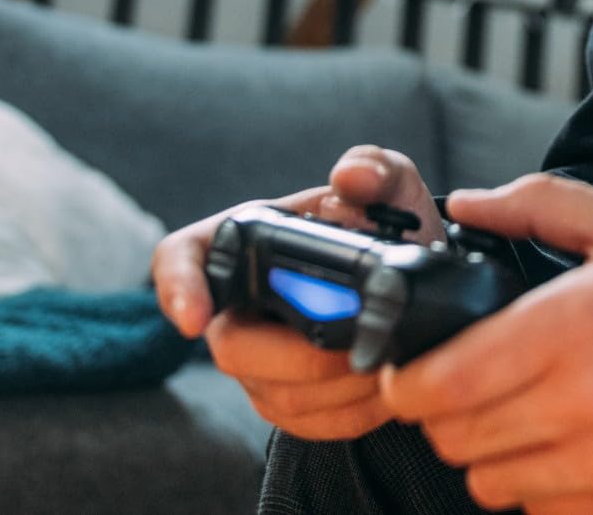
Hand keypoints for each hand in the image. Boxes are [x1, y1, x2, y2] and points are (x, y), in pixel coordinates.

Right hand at [150, 145, 444, 438]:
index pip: (181, 258)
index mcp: (249, 239)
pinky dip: (354, 412)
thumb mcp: (391, 184)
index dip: (178, 288)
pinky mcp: (288, 400)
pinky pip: (309, 423)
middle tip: (357, 344)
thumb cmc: (385, 228)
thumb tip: (351, 177)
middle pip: (231, 347)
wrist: (415, 284)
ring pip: (276, 396)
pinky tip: (386, 388)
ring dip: (337, 387)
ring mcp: (259, 360)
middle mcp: (239, 304)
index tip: (194, 320)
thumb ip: (375, 168)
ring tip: (387, 361)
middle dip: (297, 354)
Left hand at [380, 174, 592, 514]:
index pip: (445, 383)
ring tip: (528, 416)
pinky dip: (543, 488)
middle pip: (457, 439)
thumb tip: (466, 203)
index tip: (411, 373)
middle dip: (449, 414)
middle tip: (473, 387)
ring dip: (495, 453)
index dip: (409, 383)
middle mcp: (586, 404)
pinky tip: (572, 447)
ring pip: (493, 484)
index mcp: (575, 325)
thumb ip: (537, 205)